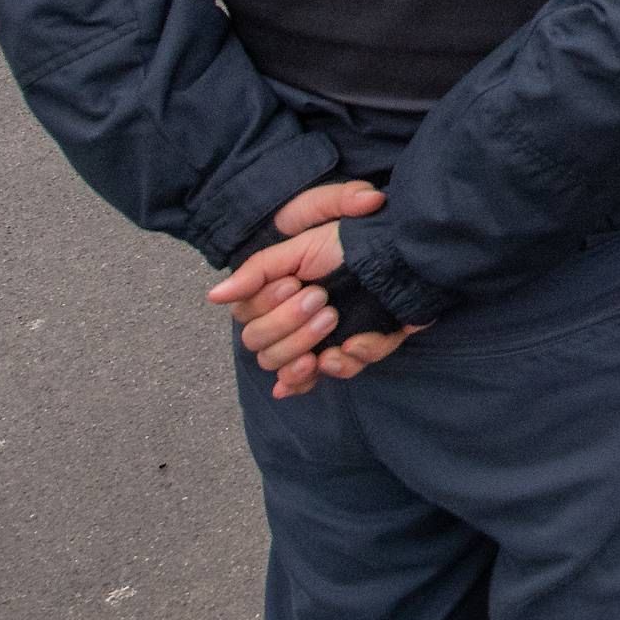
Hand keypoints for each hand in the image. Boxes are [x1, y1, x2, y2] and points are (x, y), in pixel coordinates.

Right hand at [209, 180, 389, 397]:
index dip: (268, 308)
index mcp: (276, 299)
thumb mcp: (303, 246)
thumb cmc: (353, 242)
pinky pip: (333, 377)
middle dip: (290, 326)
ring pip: (292, 369)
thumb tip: (213, 296)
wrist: (406, 253)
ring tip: (335, 319)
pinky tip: (349, 348)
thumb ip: (258, 270)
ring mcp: (321, 343)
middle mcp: (293, 324)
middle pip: (263, 350)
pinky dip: (341, 366)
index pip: (248, 322)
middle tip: (322, 299)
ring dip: (308, 346)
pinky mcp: (352, 354)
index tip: (294, 283)